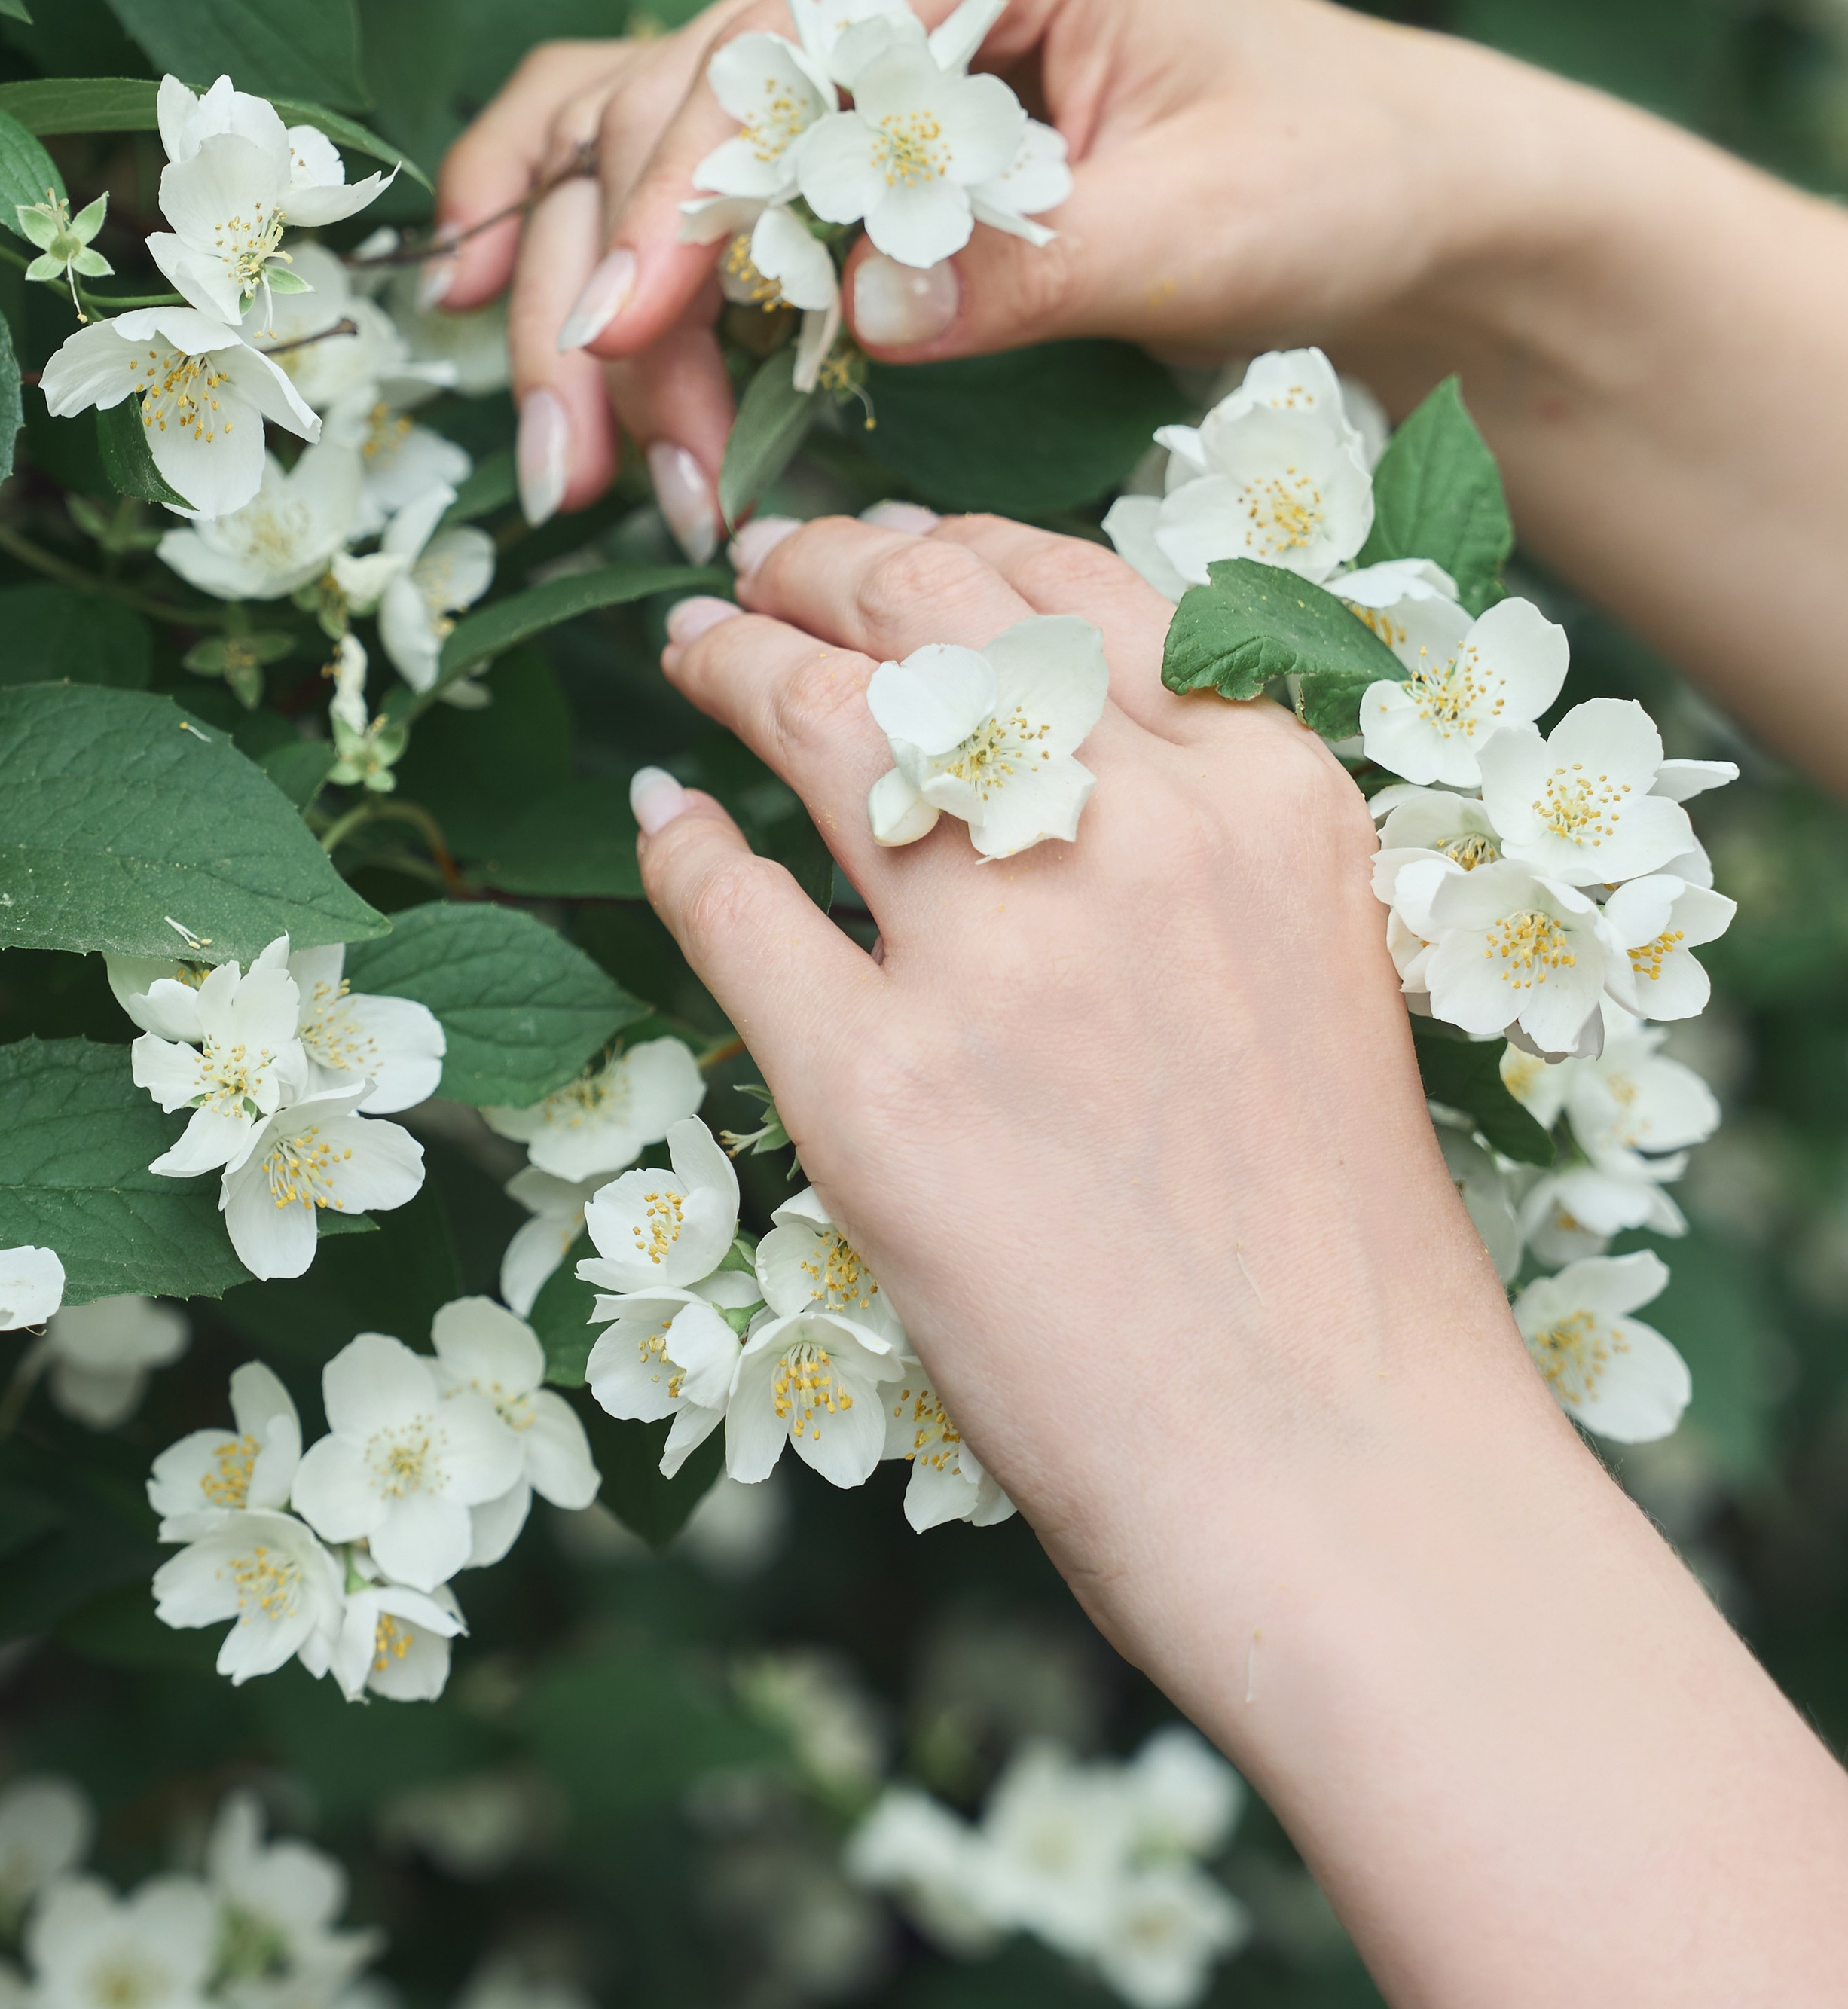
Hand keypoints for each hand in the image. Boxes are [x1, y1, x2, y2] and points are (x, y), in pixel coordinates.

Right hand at [428, 0, 1573, 550]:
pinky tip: (504, 319)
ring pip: (641, 128)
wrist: (1370, 178)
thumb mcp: (1210, 234)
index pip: (778, 52)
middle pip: (678, 98)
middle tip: (586, 468)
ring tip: (568, 458)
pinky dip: (593, 237)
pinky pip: (671, 145)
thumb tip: (850, 312)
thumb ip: (1030, 264)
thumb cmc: (1320, 180)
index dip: (678, 204)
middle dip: (609, 288)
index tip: (621, 348)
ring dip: (583, 290)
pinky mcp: (835, 88)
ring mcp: (850, 5)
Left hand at [630, 511, 1847, 2008]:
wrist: (1341, 1465)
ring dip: (734, 658)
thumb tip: (1031, 734)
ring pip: (815, 720)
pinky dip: (685, 847)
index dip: (943, 544)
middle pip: (926, 613)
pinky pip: (733, 905)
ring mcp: (998, 955)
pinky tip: (667, 820)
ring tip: (694, 645)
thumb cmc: (1336, 1239)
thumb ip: (1196, 828)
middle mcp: (1137, 830)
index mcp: (1265, 790)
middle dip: (822, 565)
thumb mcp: (1311, 961)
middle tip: (762, 565)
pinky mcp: (875, 1084)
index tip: (879, 545)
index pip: (1065, 585)